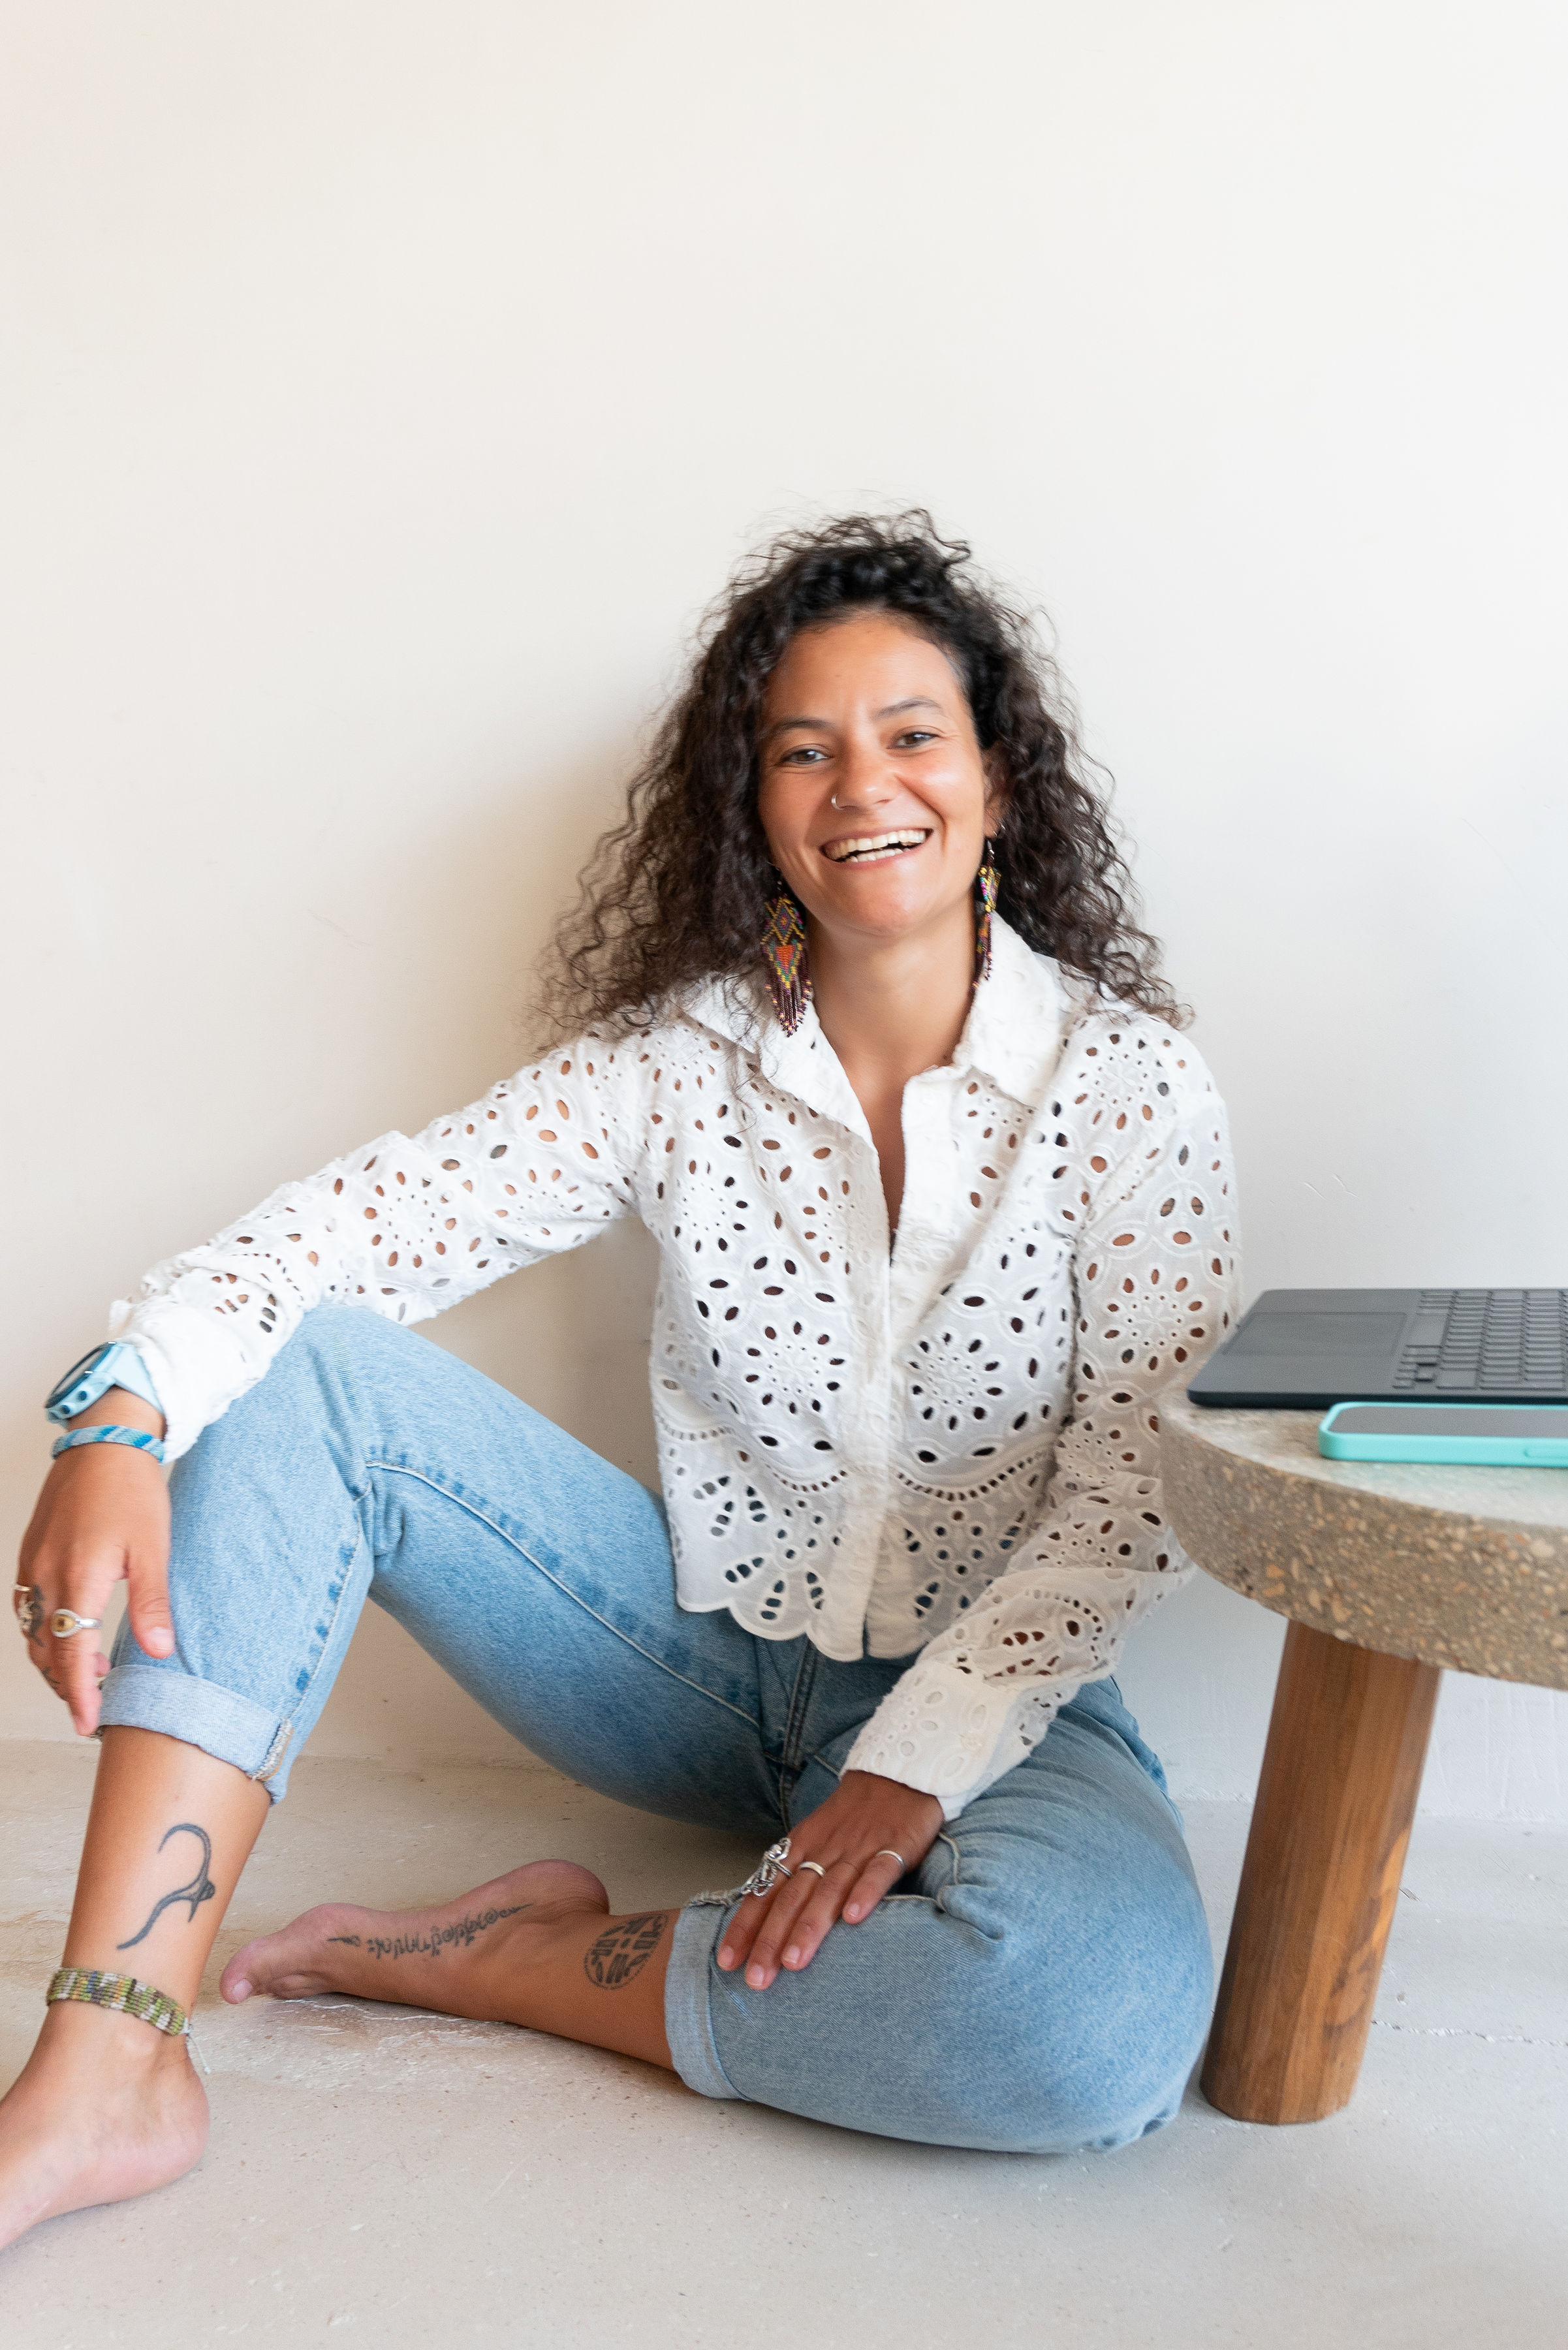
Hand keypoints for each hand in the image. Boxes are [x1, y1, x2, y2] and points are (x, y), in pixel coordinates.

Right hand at [16, 1389, 171, 1736]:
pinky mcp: (29, 1553)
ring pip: (30, 1631)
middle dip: (64, 1685)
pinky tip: (62, 1636)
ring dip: (52, 1661)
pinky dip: (39, 1632)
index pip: (71, 1653)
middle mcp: (47, 1574)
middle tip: (90, 1708)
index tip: (87, 1722)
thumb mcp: (154, 1548)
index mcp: (79, 1576)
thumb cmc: (132, 1490)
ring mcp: (32, 1564)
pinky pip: (25, 1607)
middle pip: (45, 1649)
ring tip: (81, 1680)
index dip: (78, 1694)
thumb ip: (152, 1603)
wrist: (104, 1441)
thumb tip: (159, 1652)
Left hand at [716, 1769, 943, 1989]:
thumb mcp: (816, 1838)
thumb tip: (766, 1919)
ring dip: (809, 1926)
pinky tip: (853, 1918)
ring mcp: (858, 1848)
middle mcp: (823, 1850)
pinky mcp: (894, 1845)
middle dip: (770, 1940)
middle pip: (791, 1898)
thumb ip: (796, 1874)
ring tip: (794, 1963)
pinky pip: (877, 1871)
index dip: (745, 1926)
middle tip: (756, 1979)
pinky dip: (865, 1893)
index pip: (765, 1891)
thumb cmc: (852, 1815)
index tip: (727, 1962)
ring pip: (828, 1890)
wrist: (897, 1774)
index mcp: (800, 1847)